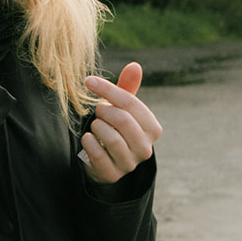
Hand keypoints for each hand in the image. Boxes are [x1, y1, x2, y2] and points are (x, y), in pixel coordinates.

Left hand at [78, 63, 162, 183]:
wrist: (104, 161)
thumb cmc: (114, 128)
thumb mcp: (122, 109)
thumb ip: (127, 88)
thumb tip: (135, 65)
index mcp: (153, 129)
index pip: (131, 103)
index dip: (108, 89)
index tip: (89, 81)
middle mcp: (146, 148)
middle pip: (122, 120)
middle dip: (103, 111)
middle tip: (97, 111)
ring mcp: (130, 164)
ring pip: (111, 138)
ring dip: (96, 127)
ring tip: (95, 127)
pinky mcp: (112, 175)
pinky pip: (97, 154)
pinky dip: (88, 142)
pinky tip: (88, 139)